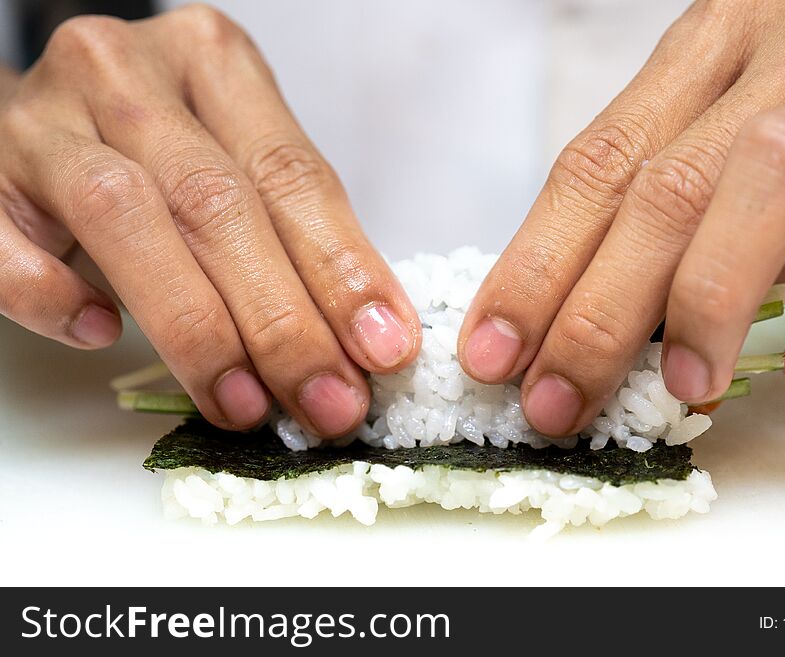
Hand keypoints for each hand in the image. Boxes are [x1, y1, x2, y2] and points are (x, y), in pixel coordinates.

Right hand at [0, 5, 420, 434]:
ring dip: (195, 327)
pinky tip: (101, 336)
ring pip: (125, 217)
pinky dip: (54, 297)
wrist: (39, 116)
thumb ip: (294, 235)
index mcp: (213, 61)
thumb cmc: (159, 149)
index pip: (293, 174)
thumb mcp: (238, 162)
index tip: (383, 350)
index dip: (342, 269)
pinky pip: (5, 243)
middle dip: (282, 320)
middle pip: (218, 203)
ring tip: (244, 403)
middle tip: (326, 401)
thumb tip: (363, 344)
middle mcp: (127, 74)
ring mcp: (43, 119)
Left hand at [458, 0, 784, 435]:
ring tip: (679, 389)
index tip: (491, 350)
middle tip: (553, 402)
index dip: (534, 263)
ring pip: (770, 175)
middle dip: (593, 310)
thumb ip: (675, 208)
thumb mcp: (736, 127)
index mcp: (707, 50)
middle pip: (663, 186)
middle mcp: (781, 57)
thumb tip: (602, 323)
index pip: (597, 165)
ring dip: (708, 298)